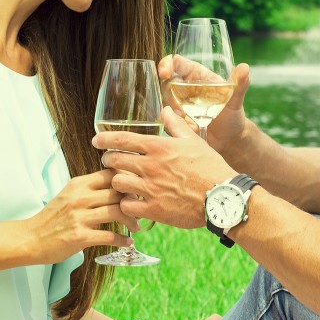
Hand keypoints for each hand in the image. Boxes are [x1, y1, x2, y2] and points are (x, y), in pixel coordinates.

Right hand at [26, 170, 132, 264]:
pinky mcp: (80, 236)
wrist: (30, 238)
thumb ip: (89, 190)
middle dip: (133, 201)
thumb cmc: (52, 219)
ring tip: (136, 227)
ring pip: (117, 212)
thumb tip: (116, 188)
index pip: (110, 174)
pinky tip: (127, 243)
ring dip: (131, 221)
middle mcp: (79, 197)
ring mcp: (79, 217)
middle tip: (140, 209)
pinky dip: (122, 240)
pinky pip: (109, 236)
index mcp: (78, 184)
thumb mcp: (68, 195)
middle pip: (117, 192)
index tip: (135, 189)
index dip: (127, 180)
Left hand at [94, 108, 234, 228]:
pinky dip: (126, 205)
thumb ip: (176, 125)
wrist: (223, 197)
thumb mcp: (194, 141)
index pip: (123, 139)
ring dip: (116, 183)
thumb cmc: (211, 167)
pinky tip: (131, 204)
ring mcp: (151, 189)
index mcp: (159, 147)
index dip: (105, 139)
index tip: (96, 141)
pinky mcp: (154, 210)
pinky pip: (127, 206)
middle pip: (114, 161)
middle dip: (108, 161)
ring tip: (121, 184)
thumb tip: (166, 110)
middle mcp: (151, 167)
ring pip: (117, 183)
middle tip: (109, 163)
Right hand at [158, 55, 252, 156]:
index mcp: (197, 75)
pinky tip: (191, 129)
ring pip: (163, 102)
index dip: (166, 64)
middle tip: (184, 110)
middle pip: (165, 82)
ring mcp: (177, 104)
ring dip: (173, 112)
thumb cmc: (233, 116)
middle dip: (169, 95)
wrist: (229, 140)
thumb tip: (245, 67)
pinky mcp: (174, 120)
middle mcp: (184, 88)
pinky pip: (164, 119)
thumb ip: (240, 84)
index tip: (164, 73)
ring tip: (192, 121)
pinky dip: (173, 125)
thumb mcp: (236, 100)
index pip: (176, 62)